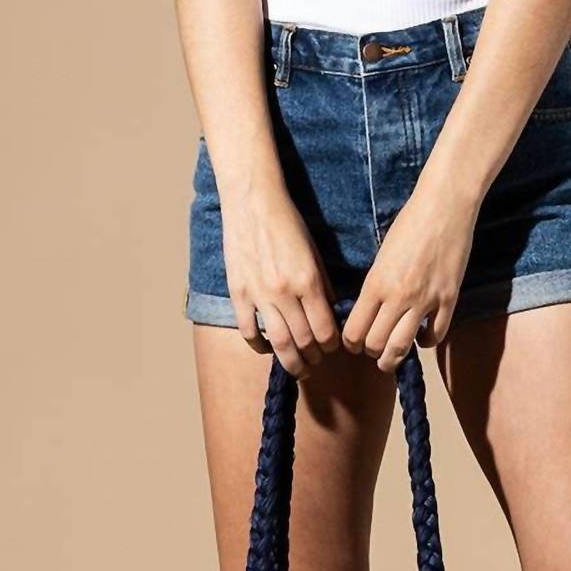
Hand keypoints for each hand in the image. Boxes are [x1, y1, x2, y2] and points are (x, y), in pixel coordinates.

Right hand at [222, 187, 340, 374]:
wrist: (252, 202)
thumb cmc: (287, 223)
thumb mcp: (314, 252)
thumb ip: (323, 285)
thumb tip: (332, 313)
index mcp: (308, 281)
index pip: (325, 329)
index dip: (331, 345)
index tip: (332, 348)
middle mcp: (284, 292)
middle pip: (303, 341)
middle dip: (314, 358)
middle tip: (316, 363)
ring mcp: (259, 295)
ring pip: (278, 343)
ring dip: (291, 361)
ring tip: (298, 368)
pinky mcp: (238, 293)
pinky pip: (248, 331)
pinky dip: (259, 346)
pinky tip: (267, 349)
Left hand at [343, 177, 477, 370]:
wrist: (444, 207)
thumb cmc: (410, 223)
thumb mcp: (381, 255)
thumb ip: (375, 285)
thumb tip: (369, 311)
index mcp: (375, 283)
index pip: (354, 331)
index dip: (351, 343)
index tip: (354, 342)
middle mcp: (398, 296)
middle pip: (376, 344)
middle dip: (371, 353)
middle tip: (372, 350)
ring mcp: (425, 300)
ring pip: (403, 347)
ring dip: (394, 358)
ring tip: (391, 357)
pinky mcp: (449, 299)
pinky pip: (436, 335)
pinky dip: (426, 342)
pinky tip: (422, 337)